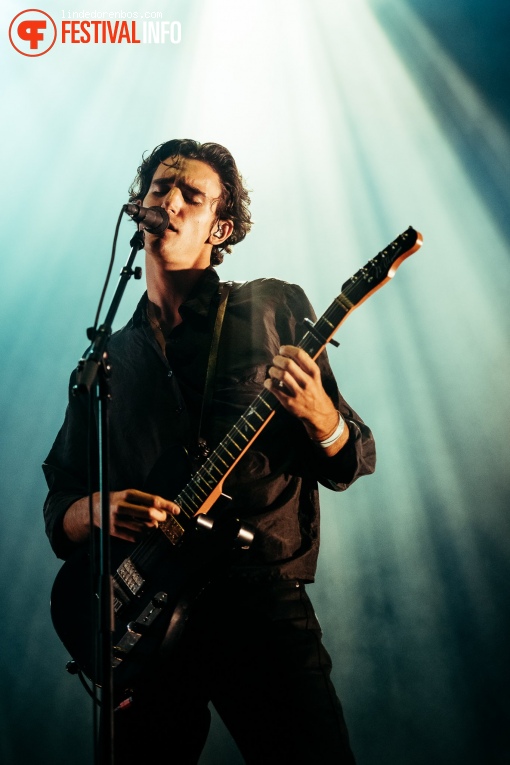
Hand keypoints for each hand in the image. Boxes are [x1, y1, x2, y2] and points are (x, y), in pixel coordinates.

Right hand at [64, 489, 179, 544]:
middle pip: (149, 514)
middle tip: (163, 517)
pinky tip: (143, 530)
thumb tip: (167, 508)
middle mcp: (121, 506)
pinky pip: (135, 537)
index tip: (176, 510)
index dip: (167, 505)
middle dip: (161, 517)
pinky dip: (143, 535)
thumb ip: (147, 500)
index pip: (152, 500)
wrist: (94, 508)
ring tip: (152, 524)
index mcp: (127, 494)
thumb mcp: (130, 495)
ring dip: (152, 527)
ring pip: (143, 527)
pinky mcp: (114, 531)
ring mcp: (117, 520)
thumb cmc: (118, 500)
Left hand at [263, 345, 348, 452]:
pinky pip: (275, 389)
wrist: (319, 413)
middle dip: (278, 359)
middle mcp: (307, 382)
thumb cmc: (314, 391)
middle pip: (288, 364)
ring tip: (272, 371)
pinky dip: (268, 383)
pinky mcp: (289, 402)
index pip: (300, 355)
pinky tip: (268, 382)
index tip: (282, 349)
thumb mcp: (315, 377)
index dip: (288, 349)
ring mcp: (298, 393)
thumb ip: (304, 365)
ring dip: (273, 370)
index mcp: (314, 373)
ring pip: (281, 375)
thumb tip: (288, 351)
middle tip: (275, 360)